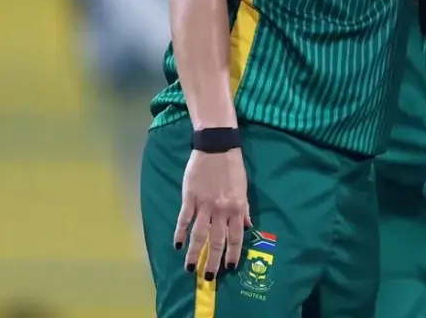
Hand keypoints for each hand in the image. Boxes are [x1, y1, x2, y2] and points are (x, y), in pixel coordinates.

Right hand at [175, 149, 252, 278]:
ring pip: (199, 235)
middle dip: (213, 261)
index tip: (229, 268)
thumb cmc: (232, 167)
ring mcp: (204, 205)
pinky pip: (184, 219)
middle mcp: (221, 210)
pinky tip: (177, 245)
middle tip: (209, 277)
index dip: (232, 254)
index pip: (236, 237)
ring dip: (195, 253)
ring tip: (190, 268)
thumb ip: (244, 209)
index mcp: (236, 208)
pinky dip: (180, 233)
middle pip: (217, 241)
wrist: (216, 147)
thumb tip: (248, 227)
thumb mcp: (243, 189)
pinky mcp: (190, 198)